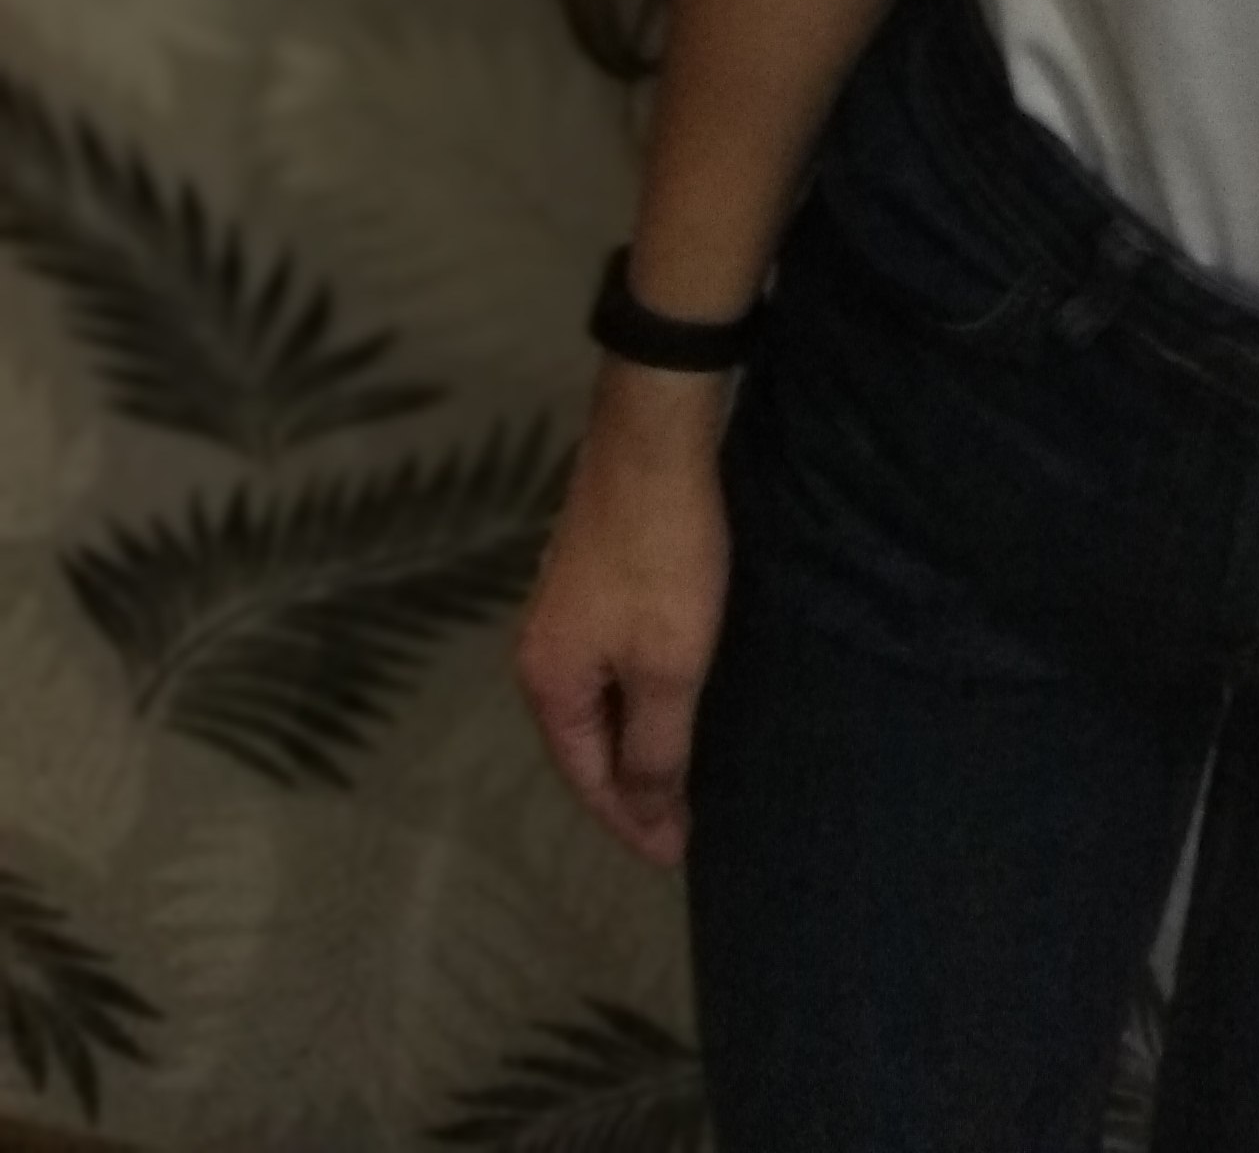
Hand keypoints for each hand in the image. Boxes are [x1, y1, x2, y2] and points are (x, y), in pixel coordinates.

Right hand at [512, 369, 732, 868]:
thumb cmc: (664, 557)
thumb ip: (654, 746)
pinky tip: (671, 696)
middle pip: (585, 743)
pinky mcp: (594, 574)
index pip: (588, 779)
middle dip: (629, 789)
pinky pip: (612, 662)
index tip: (677, 856)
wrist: (655, 436)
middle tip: (681, 825)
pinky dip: (640, 694)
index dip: (633, 822)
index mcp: (549, 681)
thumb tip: (645, 811)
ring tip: (681, 772)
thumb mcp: (668, 665)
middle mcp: (542, 649)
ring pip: (599, 701)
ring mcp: (565, 607)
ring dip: (636, 740)